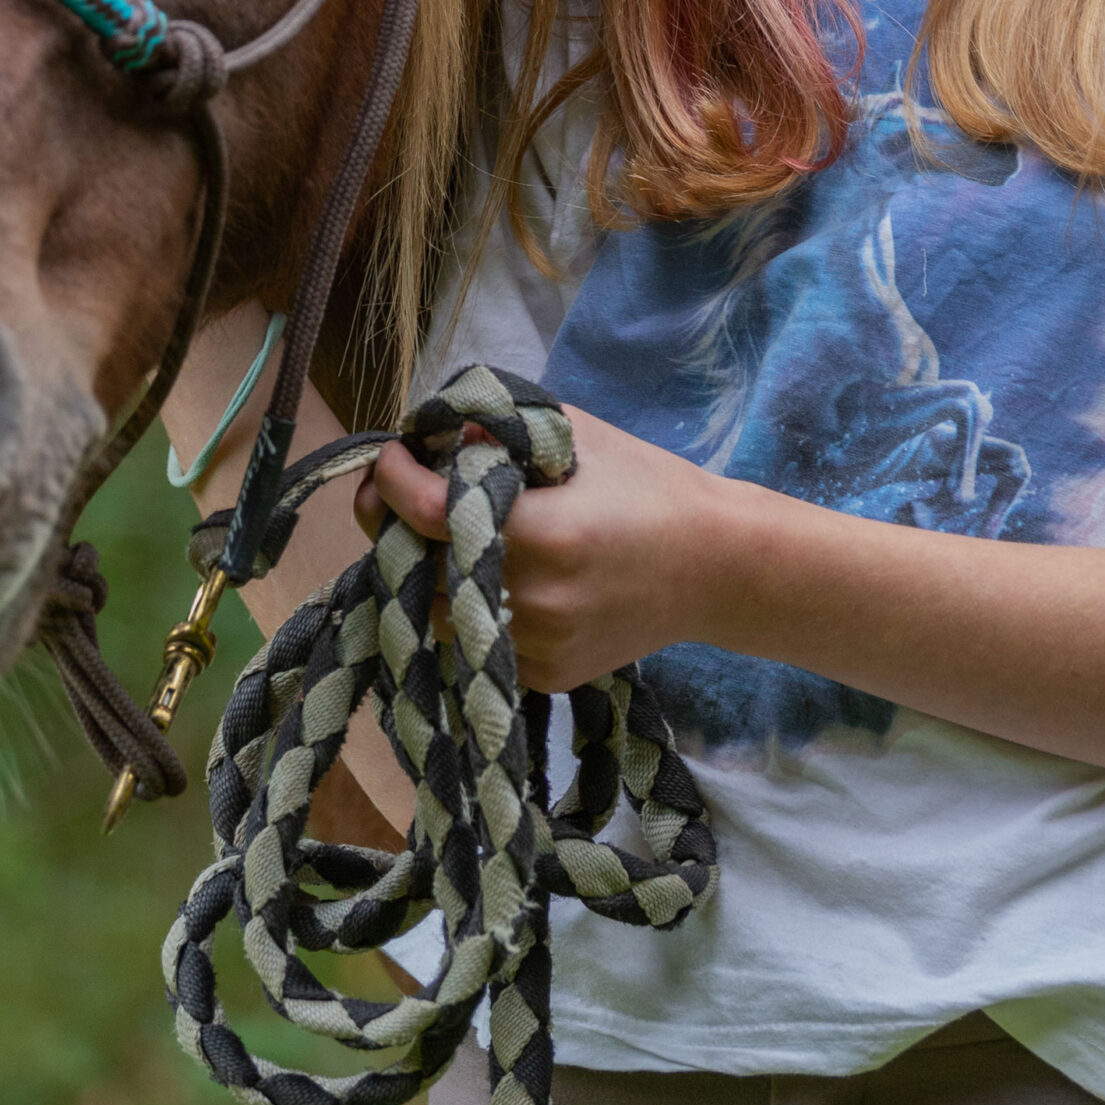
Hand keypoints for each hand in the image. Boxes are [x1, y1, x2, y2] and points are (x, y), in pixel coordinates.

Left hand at [357, 404, 727, 691]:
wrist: (715, 566)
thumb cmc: (645, 485)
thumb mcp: (573, 434)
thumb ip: (497, 427)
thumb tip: (430, 434)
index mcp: (538, 531)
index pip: (423, 510)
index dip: (391, 478)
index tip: (389, 456)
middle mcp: (530, 598)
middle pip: (419, 564)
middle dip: (400, 524)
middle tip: (406, 492)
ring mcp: (535, 646)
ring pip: (438, 610)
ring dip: (432, 570)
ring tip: (453, 535)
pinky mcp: (543, 677)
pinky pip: (476, 639)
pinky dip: (471, 606)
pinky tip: (500, 574)